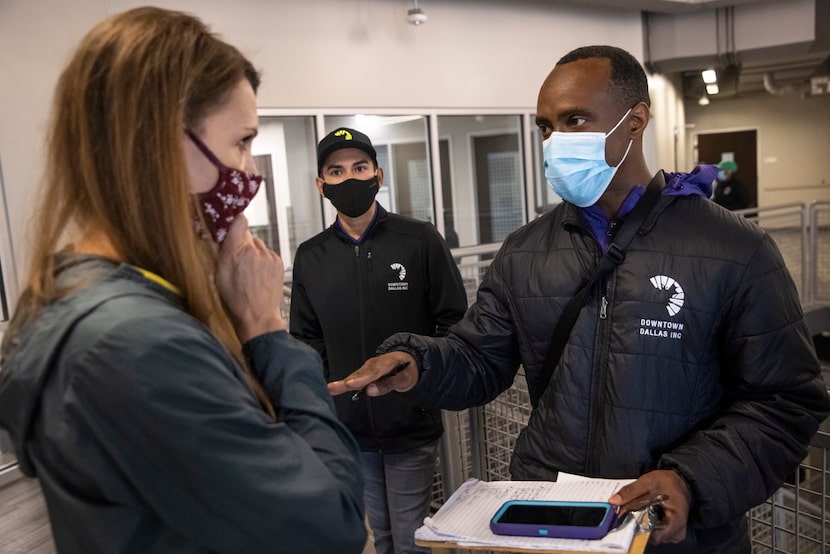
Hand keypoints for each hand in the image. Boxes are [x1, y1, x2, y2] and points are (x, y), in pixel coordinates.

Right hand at [216, 215, 286, 340]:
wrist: (258, 315)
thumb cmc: (236, 299)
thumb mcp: (219, 274)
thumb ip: (222, 250)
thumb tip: (224, 233)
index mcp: (236, 251)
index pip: (239, 222)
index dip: (235, 223)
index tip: (232, 225)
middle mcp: (254, 250)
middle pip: (248, 236)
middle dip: (242, 244)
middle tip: (238, 260)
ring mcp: (268, 256)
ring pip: (258, 245)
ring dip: (254, 253)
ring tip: (249, 271)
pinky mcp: (278, 262)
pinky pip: (268, 254)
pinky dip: (264, 260)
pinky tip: (259, 274)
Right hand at [328, 352, 417, 396]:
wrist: (407, 361)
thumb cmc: (406, 370)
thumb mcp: (405, 379)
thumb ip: (388, 384)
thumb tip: (370, 390)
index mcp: (387, 362)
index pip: (374, 371)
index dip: (362, 378)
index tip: (351, 384)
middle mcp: (374, 364)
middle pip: (360, 374)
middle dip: (347, 381)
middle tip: (333, 387)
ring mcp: (368, 368)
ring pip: (355, 376)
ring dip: (342, 383)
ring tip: (330, 389)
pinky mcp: (364, 373)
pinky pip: (354, 378)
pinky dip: (344, 384)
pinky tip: (333, 389)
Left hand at [607, 469, 690, 543]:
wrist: (681, 481)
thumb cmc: (668, 482)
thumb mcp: (648, 482)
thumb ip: (630, 492)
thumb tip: (614, 501)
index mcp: (675, 521)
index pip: (653, 536)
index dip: (637, 528)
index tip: (627, 519)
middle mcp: (676, 531)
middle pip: (650, 536)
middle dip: (637, 524)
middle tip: (632, 510)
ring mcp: (673, 533)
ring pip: (651, 534)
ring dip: (642, 523)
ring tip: (641, 508)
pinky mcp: (670, 531)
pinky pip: (655, 531)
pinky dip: (647, 523)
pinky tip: (646, 512)